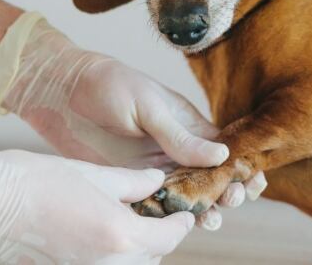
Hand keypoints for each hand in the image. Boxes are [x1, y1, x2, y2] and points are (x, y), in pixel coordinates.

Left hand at [0, 14, 265, 228]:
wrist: (60, 93)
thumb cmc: (108, 86)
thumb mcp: (148, 106)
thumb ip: (181, 135)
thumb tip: (221, 154)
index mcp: (188, 124)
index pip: (224, 149)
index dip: (241, 166)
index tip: (251, 181)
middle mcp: (176, 149)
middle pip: (212, 177)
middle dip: (228, 191)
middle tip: (230, 200)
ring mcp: (154, 168)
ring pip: (188, 196)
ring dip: (205, 209)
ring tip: (212, 220)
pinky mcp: (130, 182)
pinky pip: (156, 204)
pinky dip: (170, 218)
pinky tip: (179, 226)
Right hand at [0, 150, 190, 263]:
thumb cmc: (35, 182)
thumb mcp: (94, 174)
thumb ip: (133, 183)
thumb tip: (156, 181)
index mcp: (121, 236)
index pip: (169, 237)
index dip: (181, 224)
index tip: (185, 213)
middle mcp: (108, 263)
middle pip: (152, 255)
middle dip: (160, 235)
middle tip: (158, 211)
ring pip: (130, 264)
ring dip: (137, 247)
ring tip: (130, 218)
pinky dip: (113, 253)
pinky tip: (102, 230)